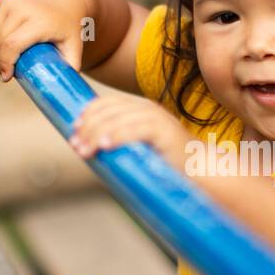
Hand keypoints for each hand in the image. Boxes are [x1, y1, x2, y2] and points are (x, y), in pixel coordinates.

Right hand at [0, 0, 89, 81]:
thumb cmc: (70, 28)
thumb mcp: (74, 47)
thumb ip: (68, 68)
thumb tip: (60, 90)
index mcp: (41, 20)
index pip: (13, 44)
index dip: (6, 62)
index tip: (6, 77)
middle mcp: (25, 7)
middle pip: (2, 39)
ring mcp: (14, 0)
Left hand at [68, 94, 191, 172]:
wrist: (200, 171)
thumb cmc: (166, 164)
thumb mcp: (138, 148)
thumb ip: (118, 142)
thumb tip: (87, 148)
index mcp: (139, 109)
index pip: (106, 103)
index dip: (87, 114)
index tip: (74, 131)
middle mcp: (147, 109)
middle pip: (108, 110)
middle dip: (88, 128)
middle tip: (75, 145)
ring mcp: (157, 118)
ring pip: (118, 120)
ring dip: (96, 135)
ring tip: (84, 151)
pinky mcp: (165, 130)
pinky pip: (136, 130)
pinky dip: (117, 137)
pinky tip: (105, 146)